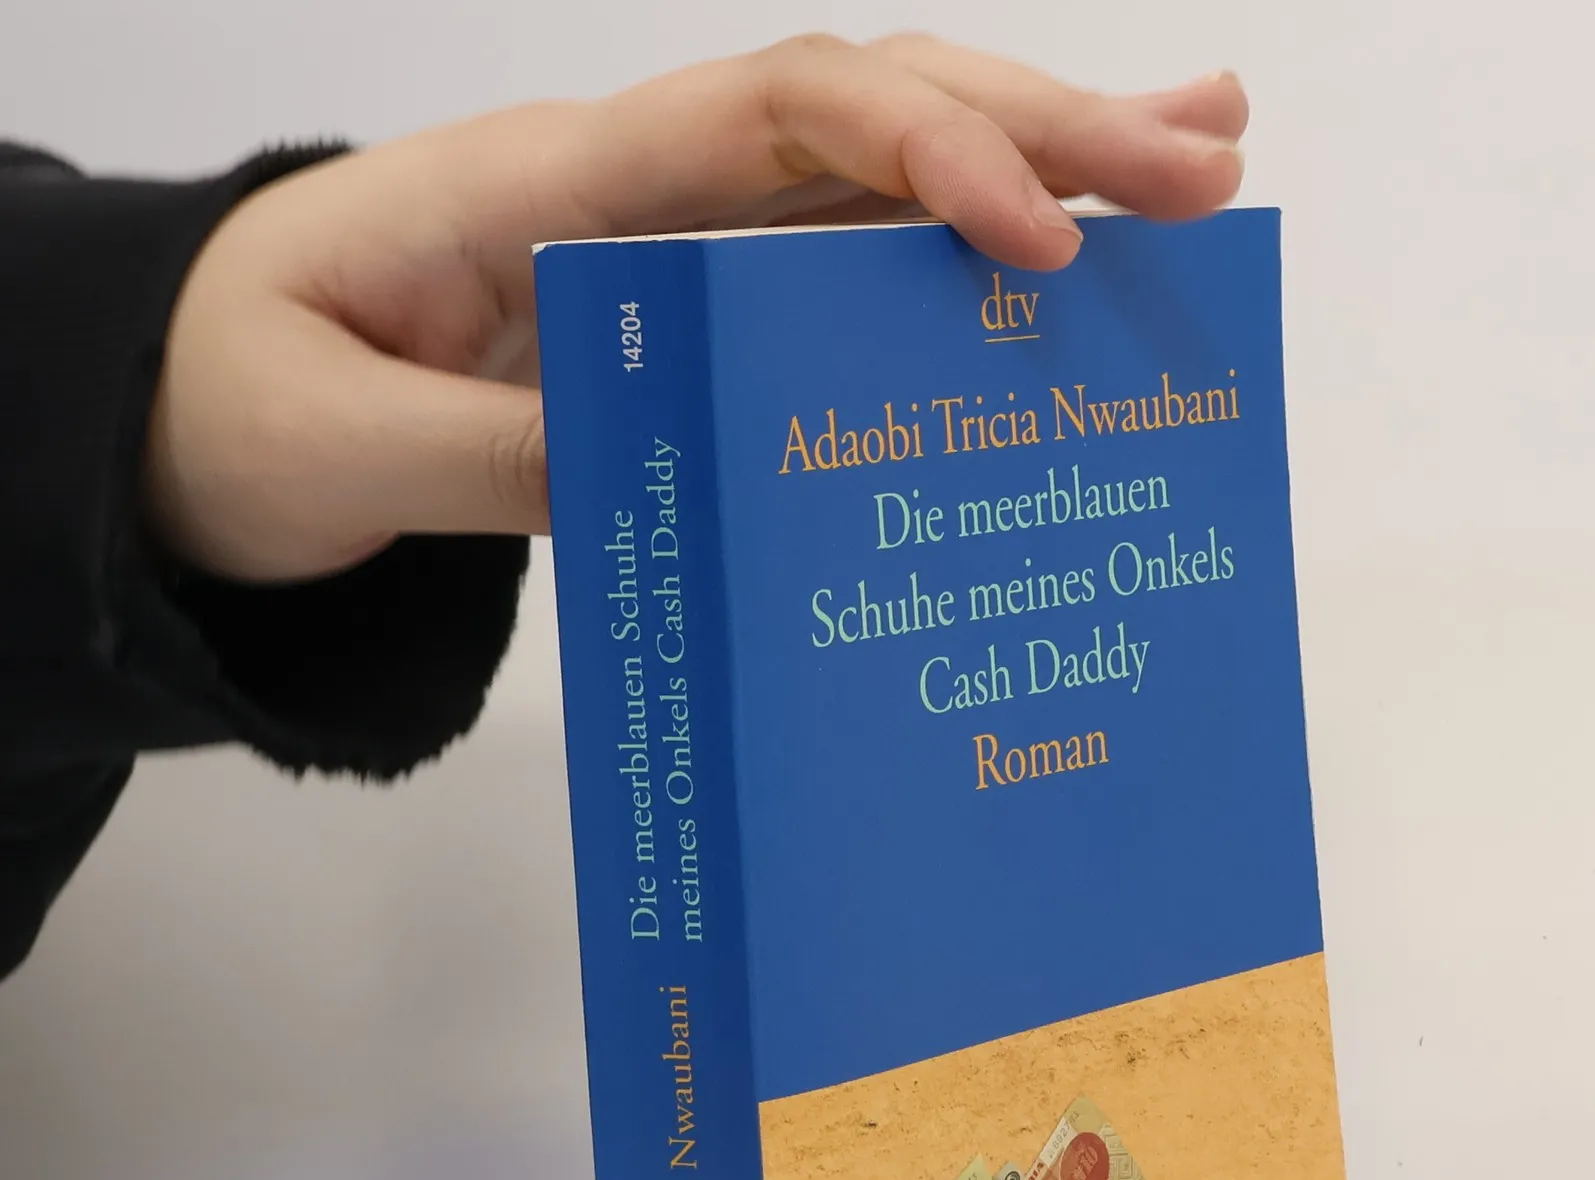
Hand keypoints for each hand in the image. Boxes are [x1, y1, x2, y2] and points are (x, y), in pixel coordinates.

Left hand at [141, 36, 1245, 582]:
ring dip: (1044, 165)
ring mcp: (679, 243)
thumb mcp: (338, 440)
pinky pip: (846, 271)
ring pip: (884, 177)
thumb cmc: (242, 397)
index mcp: (556, 182)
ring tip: (1204, 173)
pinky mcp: (694, 311)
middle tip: (1210, 167)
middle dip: (1045, 130)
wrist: (203, 406)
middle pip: (872, 114)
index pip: (775, 118)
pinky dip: (962, 261)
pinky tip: (1065, 270)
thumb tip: (675, 470)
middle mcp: (642, 186)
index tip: (1037, 242)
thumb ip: (498, 453)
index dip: (922, 155)